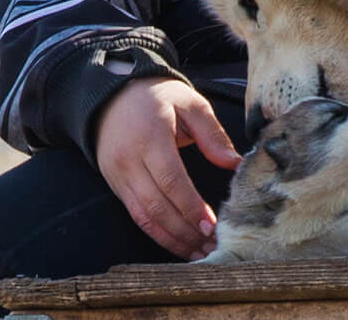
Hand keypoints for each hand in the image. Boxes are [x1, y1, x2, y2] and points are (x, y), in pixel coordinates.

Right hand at [94, 76, 241, 259]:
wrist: (112, 94)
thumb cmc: (158, 97)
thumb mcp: (190, 103)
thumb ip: (212, 133)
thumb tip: (235, 162)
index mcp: (150, 137)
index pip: (170, 180)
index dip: (190, 206)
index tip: (212, 226)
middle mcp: (129, 161)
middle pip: (156, 206)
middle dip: (185, 231)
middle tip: (212, 248)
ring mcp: (118, 176)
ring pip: (144, 217)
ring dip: (172, 239)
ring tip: (199, 253)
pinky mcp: (115, 185)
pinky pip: (136, 216)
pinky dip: (157, 234)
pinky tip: (179, 244)